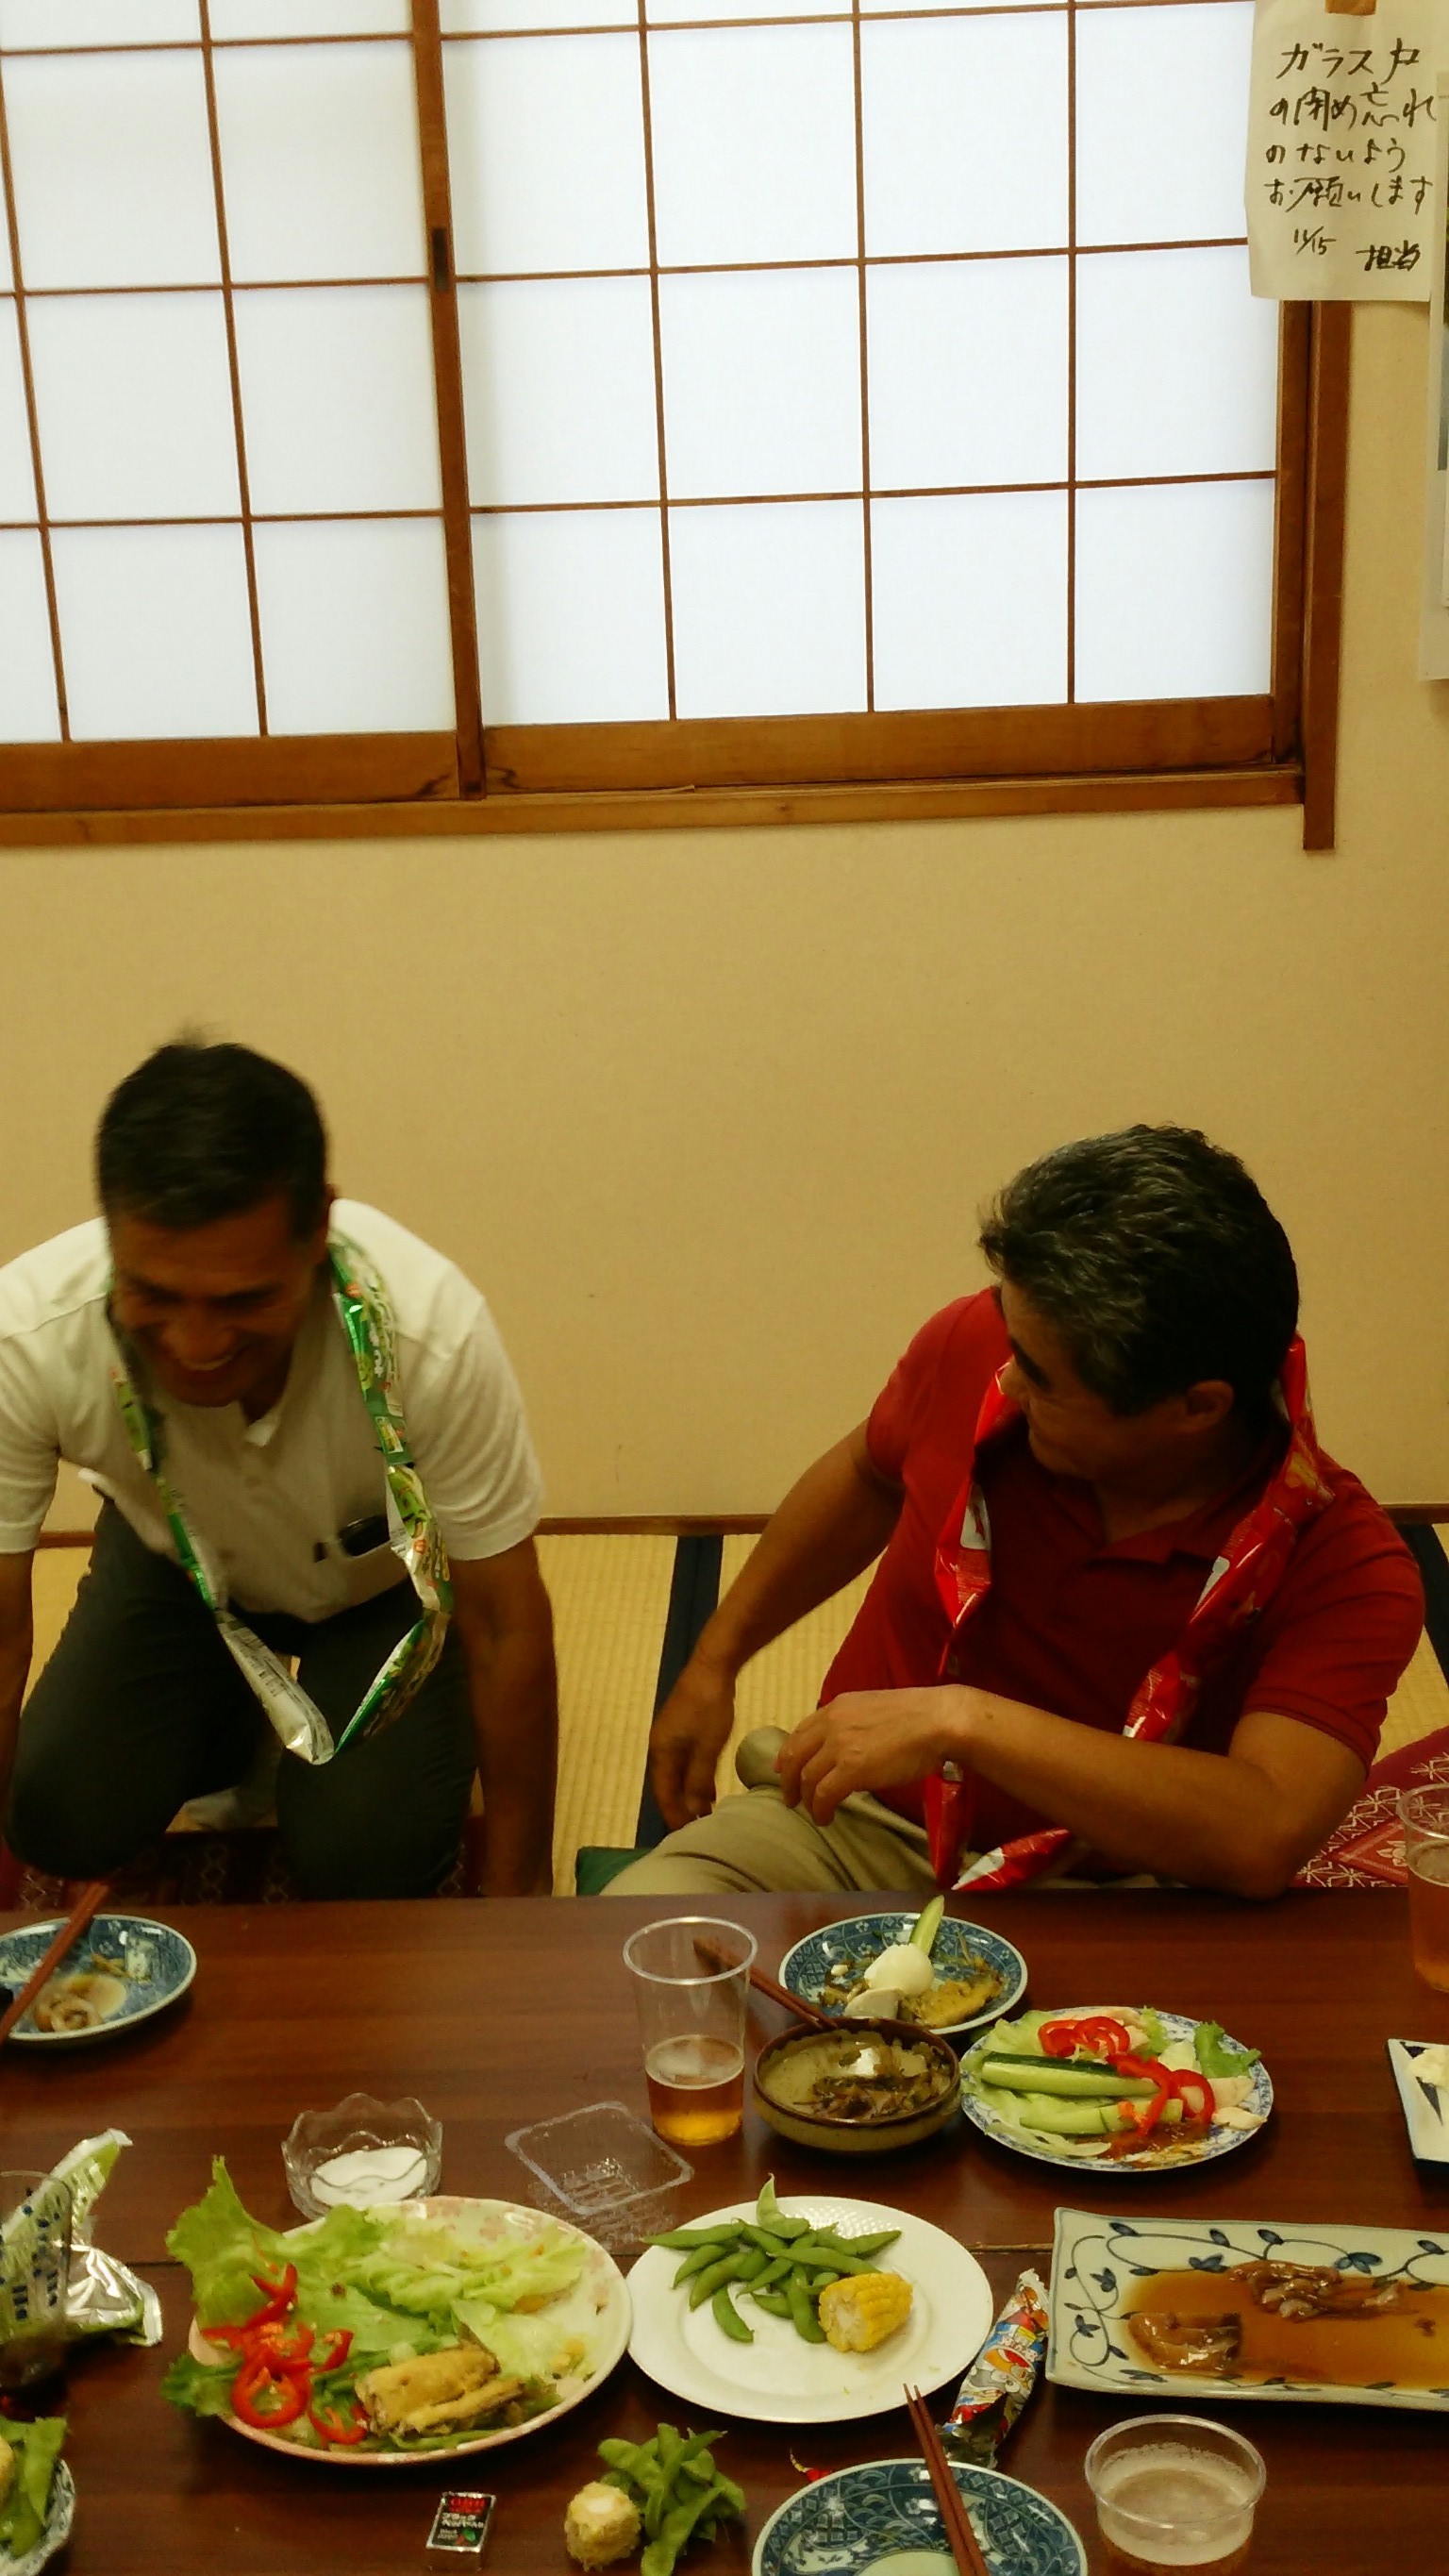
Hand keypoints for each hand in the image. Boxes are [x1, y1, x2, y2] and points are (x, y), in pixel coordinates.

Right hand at [649, 1657, 737, 1828]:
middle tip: (695, 1830)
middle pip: (667, 1786)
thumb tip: (694, 1812)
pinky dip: (693, 1779)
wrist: (712, 1668)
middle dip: (679, 1809)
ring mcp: (670, 1737)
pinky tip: (707, 1789)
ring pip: (676, 1775)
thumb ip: (699, 1780)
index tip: (686, 1836)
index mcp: (661, 1752)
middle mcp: (660, 1747)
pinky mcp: (682, 1729)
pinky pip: (684, 1763)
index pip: (663, 1794)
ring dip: (687, 1795)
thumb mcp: (708, 1747)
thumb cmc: (709, 1708)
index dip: (674, 1816)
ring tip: (703, 1815)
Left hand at [776, 1687, 968, 1825]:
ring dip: (807, 1799)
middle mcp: (832, 1724)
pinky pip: (823, 1794)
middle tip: (790, 1798)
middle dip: (789, 1780)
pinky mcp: (851, 1769)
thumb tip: (851, 1747)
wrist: (938, 1721)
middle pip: (795, 1755)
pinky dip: (820, 1809)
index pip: (801, 1731)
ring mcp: (840, 1746)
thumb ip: (856, 1724)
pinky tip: (826, 1817)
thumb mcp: (876, 1710)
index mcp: (838, 1707)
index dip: (789, 1753)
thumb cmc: (919, 1717)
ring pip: (807, 1777)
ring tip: (814, 1812)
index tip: (784, 1769)